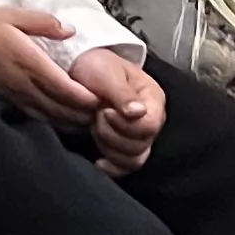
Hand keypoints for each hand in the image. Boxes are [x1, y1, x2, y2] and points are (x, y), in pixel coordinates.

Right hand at [0, 6, 103, 123]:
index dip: (84, 97)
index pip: (63, 86)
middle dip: (82, 114)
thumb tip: (70, 30)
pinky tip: (60, 122)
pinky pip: (33, 114)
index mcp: (29, 61)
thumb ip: (44, 23)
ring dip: (69, 122)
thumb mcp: (13, 15)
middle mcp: (24, 82)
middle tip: (102, 116)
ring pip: (48, 115)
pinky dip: (51, 121)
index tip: (101, 99)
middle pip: (59, 106)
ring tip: (87, 124)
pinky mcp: (7, 98)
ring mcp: (15, 93)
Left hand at [70, 51, 165, 177]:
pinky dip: (111, 167)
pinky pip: (124, 168)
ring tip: (95, 126)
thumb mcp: (107, 73)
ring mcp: (138, 136)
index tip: (104, 110)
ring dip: (108, 147)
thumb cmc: (96, 66)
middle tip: (97, 115)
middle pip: (140, 146)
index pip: (150, 126)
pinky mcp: (122, 147)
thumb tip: (138, 113)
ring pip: (133, 159)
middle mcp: (151, 121)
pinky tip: (98, 161)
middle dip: (111, 133)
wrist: (81, 70)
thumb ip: (123, 94)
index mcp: (153, 100)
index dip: (124, 124)